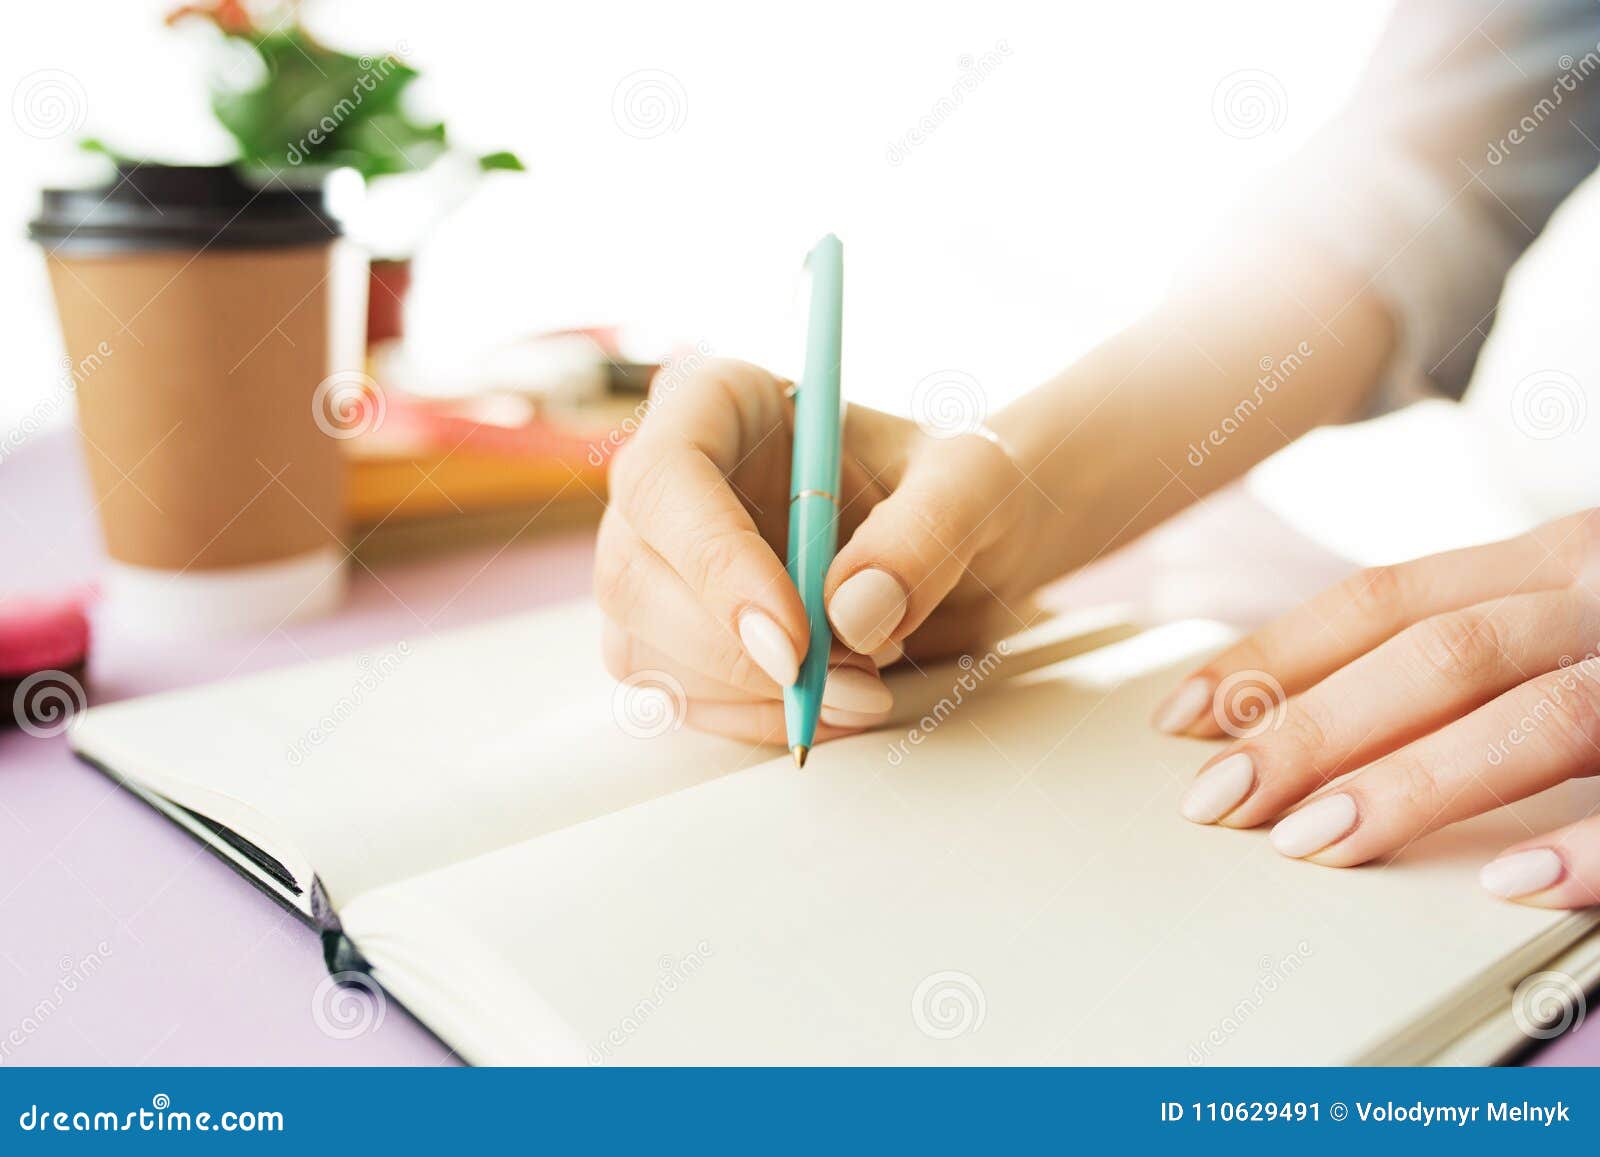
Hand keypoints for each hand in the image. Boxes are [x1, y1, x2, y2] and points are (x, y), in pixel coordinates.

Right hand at [596, 359, 1039, 743]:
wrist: (975, 541)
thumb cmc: (963, 484)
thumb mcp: (974, 484)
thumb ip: (924, 532)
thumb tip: (849, 614)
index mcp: (722, 403)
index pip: (664, 474)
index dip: (714, 562)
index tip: (794, 639)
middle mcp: (674, 481)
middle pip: (633, 573)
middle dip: (733, 651)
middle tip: (845, 683)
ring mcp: (664, 562)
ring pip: (643, 645)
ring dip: (750, 695)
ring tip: (862, 689)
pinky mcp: (679, 632)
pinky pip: (678, 695)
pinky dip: (754, 720)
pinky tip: (833, 705)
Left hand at [1155, 510, 1599, 907]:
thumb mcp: (1561, 611)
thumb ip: (1463, 645)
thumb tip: (1293, 713)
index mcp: (1546, 564)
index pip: (1380, 602)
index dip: (1271, 657)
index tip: (1179, 717)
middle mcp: (1594, 596)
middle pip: (1437, 656)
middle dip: (1312, 729)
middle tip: (1217, 799)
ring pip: (1533, 715)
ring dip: (1412, 783)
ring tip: (1312, 841)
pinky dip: (1584, 844)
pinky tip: (1510, 882)